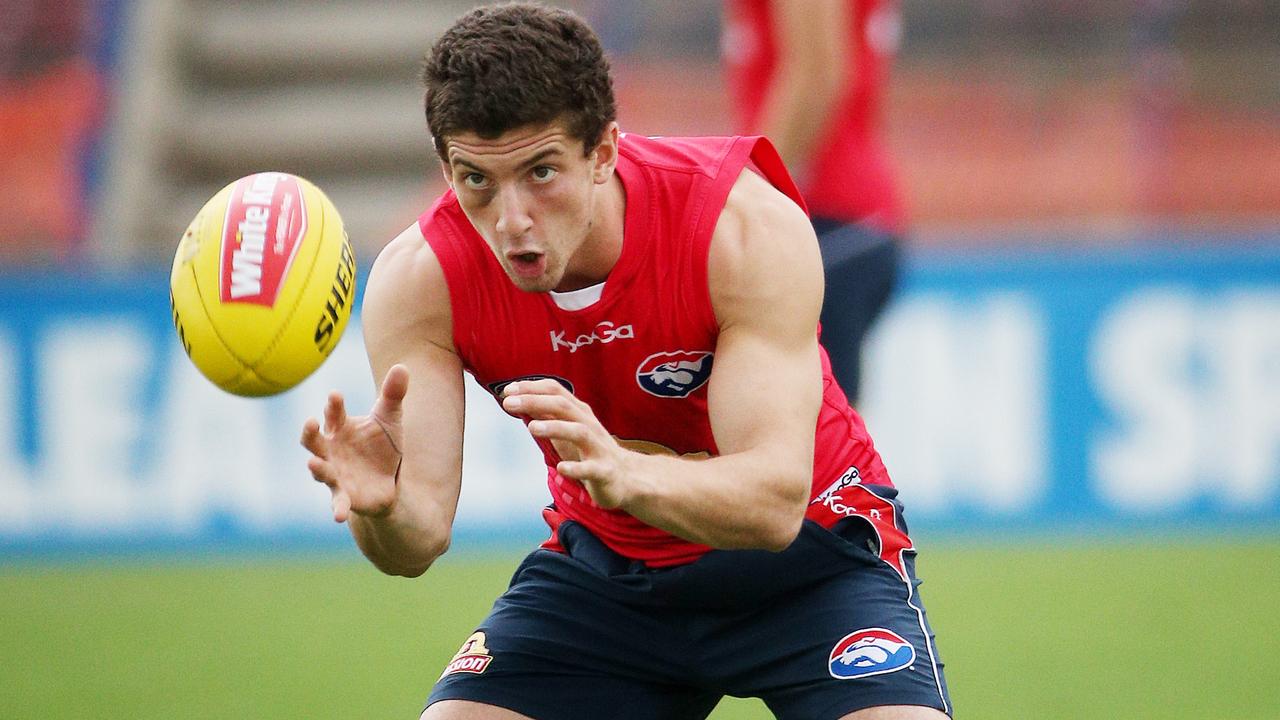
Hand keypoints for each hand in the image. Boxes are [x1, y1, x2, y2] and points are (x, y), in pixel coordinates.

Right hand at [301, 365, 408, 522]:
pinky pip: (337, 502)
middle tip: (310, 423)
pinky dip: (337, 508)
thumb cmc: (381, 445)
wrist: (388, 480)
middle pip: (313, 440)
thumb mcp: (391, 418)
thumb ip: (393, 394)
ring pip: (320, 470)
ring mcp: (334, 474)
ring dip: (317, 468)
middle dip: (310, 432)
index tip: (336, 395)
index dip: (333, 405)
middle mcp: (331, 451)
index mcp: (340, 428)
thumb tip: (403, 366)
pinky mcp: (344, 496)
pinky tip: (338, 516)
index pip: (333, 413)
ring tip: (313, 465)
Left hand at [501, 379, 629, 508]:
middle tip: (508, 403)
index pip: (555, 391)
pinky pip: (590, 469)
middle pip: (563, 406)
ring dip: (555, 427)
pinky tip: (561, 468)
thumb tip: (516, 401)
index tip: (507, 390)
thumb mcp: (564, 430)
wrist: (623, 477)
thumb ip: (544, 415)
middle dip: (535, 401)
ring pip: (578, 432)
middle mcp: (588, 425)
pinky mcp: (604, 471)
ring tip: (532, 428)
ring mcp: (597, 447)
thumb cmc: (587, 450)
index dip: (531, 388)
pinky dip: (575, 468)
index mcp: (578, 413)